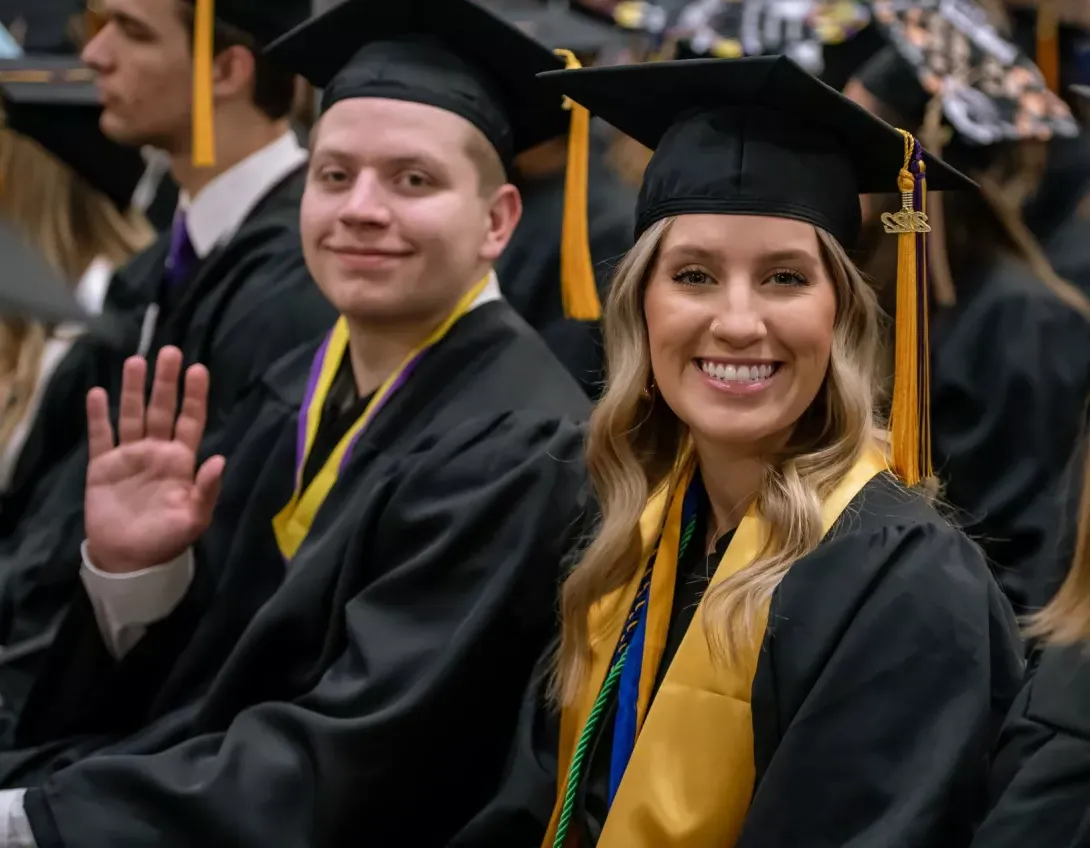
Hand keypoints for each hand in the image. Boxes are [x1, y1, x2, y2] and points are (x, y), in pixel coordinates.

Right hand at [85, 347, 224, 573]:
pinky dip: (98, 416)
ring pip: (131, 415)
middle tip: (168, 351)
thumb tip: (219, 459)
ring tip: (136, 361)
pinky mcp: (102, 466)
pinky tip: (98, 393)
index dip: (194, 396)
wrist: (129, 559)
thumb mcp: (194, 518)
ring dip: (133, 390)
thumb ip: (207, 490)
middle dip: (165, 382)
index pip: (190, 421)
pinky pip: (101, 436)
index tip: (198, 369)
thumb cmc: (167, 539)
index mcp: (181, 461)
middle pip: (161, 409)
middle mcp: (157, 451)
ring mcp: (129, 456)